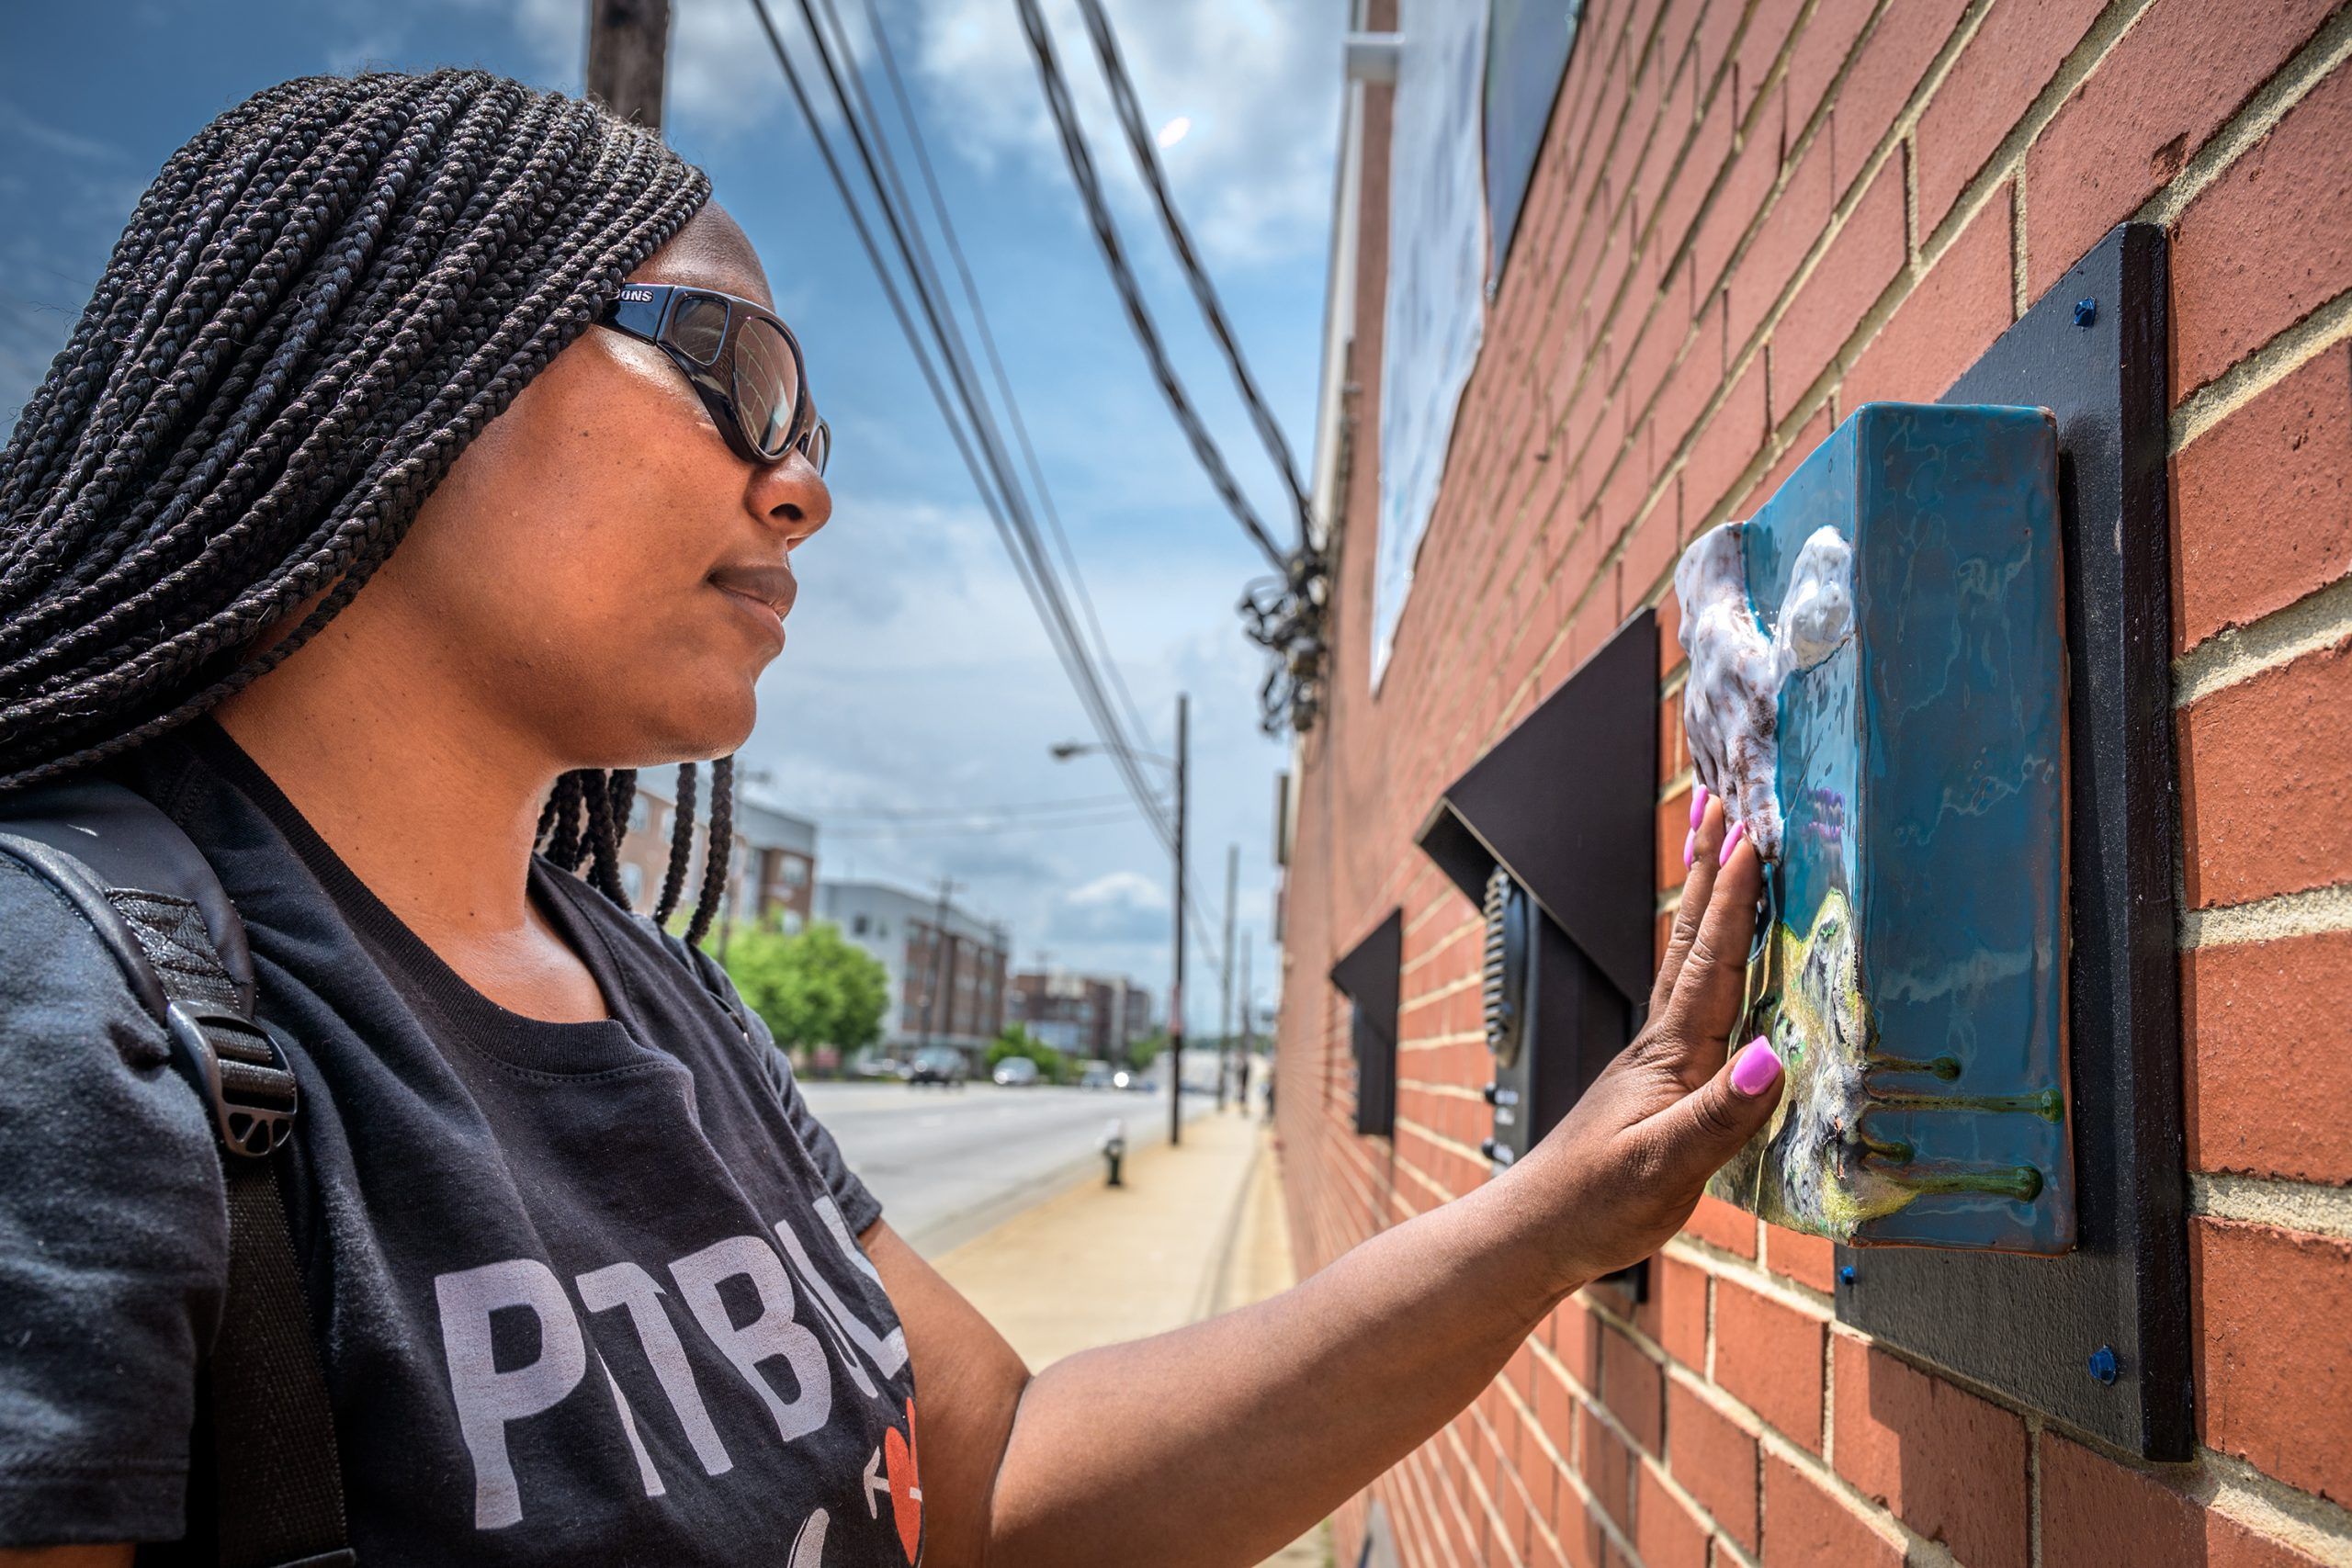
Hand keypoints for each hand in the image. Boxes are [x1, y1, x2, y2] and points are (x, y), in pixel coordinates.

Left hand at [1514, 787, 1783, 1289]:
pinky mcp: (1657, 1082)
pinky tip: (1716, 960)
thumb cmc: (1596, 1205)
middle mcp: (1662, 1041)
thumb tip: (1770, 1054)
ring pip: (1684, 961)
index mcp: (1670, 1053)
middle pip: (1688, 938)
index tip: (1753, 834)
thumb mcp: (1666, 1168)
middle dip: (1706, 868)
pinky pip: (1690, 999)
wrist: (1538, 1232)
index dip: (1733, 898)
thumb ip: (1720, 1116)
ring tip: (1716, 850)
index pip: (1709, 960)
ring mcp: (1656, 1059)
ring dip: (1703, 902)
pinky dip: (1705, 957)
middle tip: (1719, 801)